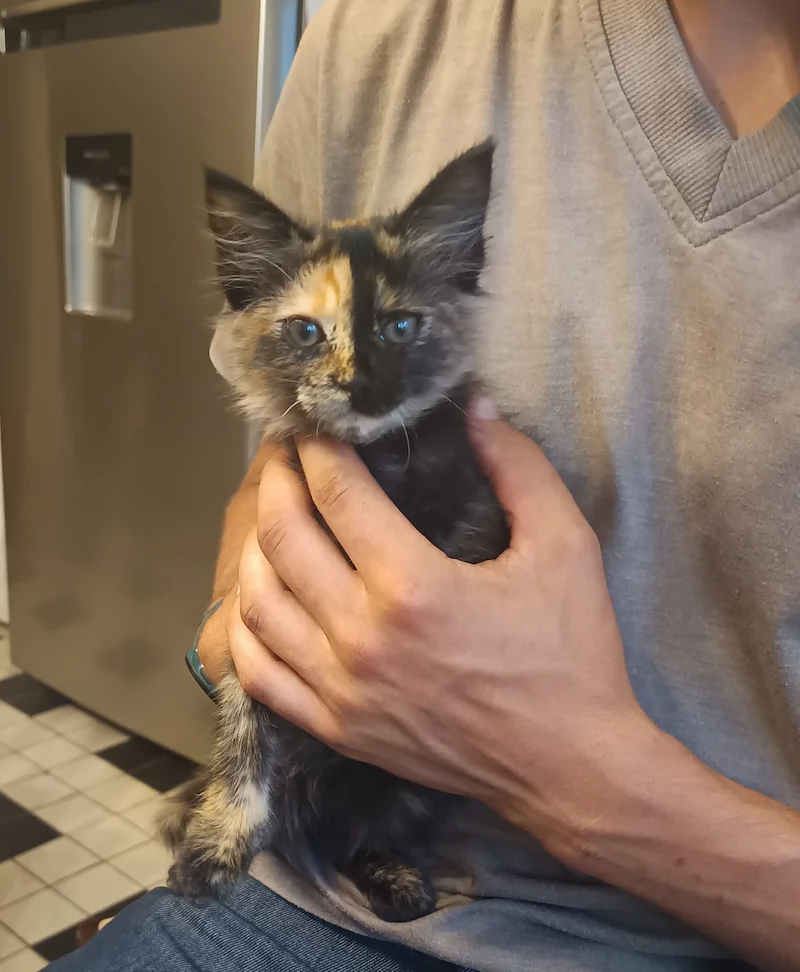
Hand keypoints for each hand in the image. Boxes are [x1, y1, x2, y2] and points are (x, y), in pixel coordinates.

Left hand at [227, 404, 658, 852]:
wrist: (570, 768)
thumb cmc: (571, 654)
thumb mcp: (565, 546)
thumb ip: (519, 468)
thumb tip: (475, 407)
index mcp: (413, 587)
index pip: (337, 493)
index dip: (318, 446)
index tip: (315, 423)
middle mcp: (361, 638)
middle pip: (284, 537)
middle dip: (276, 480)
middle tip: (286, 453)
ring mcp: (341, 691)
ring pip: (258, 603)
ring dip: (254, 545)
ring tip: (272, 514)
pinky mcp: (337, 729)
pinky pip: (259, 674)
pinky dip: (245, 627)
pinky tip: (257, 597)